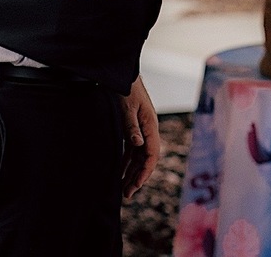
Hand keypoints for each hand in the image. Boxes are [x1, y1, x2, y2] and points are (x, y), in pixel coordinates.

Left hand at [119, 76, 160, 198]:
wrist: (123, 77)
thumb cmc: (127, 90)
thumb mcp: (127, 109)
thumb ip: (132, 127)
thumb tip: (138, 145)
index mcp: (150, 126)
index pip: (151, 154)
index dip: (145, 171)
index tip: (135, 185)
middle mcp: (148, 130)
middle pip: (145, 159)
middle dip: (137, 177)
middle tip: (126, 194)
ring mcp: (141, 130)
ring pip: (138, 156)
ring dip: (131, 172)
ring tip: (122, 188)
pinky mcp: (133, 128)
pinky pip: (131, 150)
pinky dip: (125, 162)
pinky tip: (118, 172)